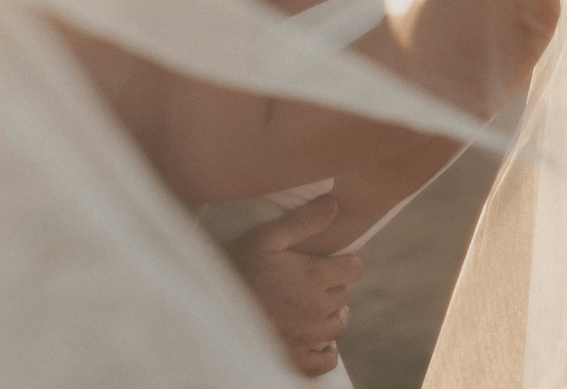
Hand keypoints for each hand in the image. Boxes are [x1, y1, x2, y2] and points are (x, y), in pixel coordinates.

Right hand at [226, 194, 362, 376]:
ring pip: (338, 326)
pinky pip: (325, 361)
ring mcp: (307, 338)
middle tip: (313, 280)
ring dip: (331, 314)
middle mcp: (317, 309)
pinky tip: (316, 339)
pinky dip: (326, 352)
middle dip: (333, 285)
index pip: (354, 269)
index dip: (345, 262)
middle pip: (344, 295)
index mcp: (315, 277)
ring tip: (315, 305)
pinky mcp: (295, 360)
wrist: (212, 310)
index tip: (331, 260)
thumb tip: (333, 204)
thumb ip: (303, 220)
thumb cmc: (238, 268)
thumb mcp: (267, 236)